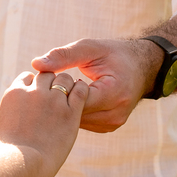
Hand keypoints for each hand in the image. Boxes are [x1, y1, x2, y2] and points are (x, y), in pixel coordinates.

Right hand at [0, 70, 86, 174]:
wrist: (17, 165)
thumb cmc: (3, 155)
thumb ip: (5, 123)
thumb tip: (2, 133)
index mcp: (14, 94)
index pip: (27, 77)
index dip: (34, 85)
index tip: (38, 95)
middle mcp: (33, 92)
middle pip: (46, 75)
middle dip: (51, 83)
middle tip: (57, 96)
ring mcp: (52, 101)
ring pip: (64, 79)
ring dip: (67, 86)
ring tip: (70, 97)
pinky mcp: (69, 113)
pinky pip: (80, 91)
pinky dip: (81, 91)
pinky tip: (81, 96)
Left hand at [31, 38, 160, 132]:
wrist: (140, 67)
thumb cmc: (113, 54)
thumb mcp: (90, 48)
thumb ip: (64, 56)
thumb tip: (36, 64)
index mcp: (115, 92)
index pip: (76, 99)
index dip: (57, 90)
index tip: (44, 79)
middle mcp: (116, 113)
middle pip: (75, 114)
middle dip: (57, 102)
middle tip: (41, 89)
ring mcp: (113, 123)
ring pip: (77, 122)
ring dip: (63, 109)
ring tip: (53, 93)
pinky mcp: (108, 127)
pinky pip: (82, 123)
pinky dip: (71, 113)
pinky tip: (63, 101)